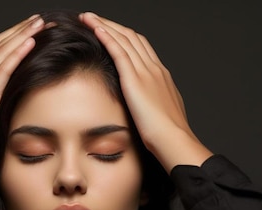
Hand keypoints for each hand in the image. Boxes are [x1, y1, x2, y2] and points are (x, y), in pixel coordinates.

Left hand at [79, 12, 211, 170]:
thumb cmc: (167, 136)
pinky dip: (107, 37)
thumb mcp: (160, 115)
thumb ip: (151, 106)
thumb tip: (144, 109)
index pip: (141, 47)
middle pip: (131, 37)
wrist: (173, 139)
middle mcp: (154, 69)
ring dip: (104, 25)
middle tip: (93, 18)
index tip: (109, 30)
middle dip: (111, 25)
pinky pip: (119, 51)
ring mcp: (146, 72)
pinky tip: (96, 28)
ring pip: (124, 39)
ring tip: (88, 18)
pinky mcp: (135, 79)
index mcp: (160, 76)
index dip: (124, 36)